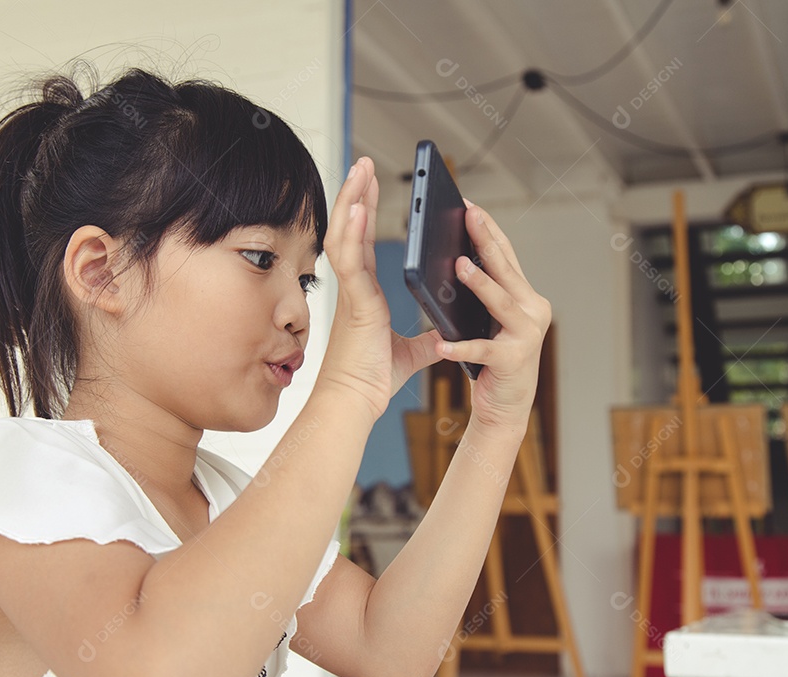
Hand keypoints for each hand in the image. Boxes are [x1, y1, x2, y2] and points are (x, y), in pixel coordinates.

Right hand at [317, 158, 437, 419]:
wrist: (356, 402)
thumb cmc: (371, 380)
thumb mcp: (411, 352)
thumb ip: (427, 339)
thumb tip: (443, 334)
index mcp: (365, 295)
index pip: (362, 243)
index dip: (365, 213)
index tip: (369, 188)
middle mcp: (355, 288)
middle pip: (349, 229)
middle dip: (356, 194)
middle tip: (363, 164)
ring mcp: (351, 293)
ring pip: (344, 235)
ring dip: (351, 201)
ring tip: (360, 170)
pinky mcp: (354, 303)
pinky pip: (349, 261)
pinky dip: (352, 232)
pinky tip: (358, 207)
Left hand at [438, 201, 551, 434]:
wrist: (506, 407)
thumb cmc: (492, 360)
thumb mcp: (486, 320)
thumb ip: (478, 294)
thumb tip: (452, 260)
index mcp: (525, 296)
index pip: (506, 255)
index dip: (488, 229)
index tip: (469, 204)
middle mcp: (533, 309)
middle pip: (505, 269)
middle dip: (486, 240)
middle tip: (468, 215)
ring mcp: (527, 335)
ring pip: (500, 303)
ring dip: (480, 283)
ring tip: (458, 265)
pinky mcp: (513, 361)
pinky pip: (482, 350)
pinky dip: (461, 347)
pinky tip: (441, 344)